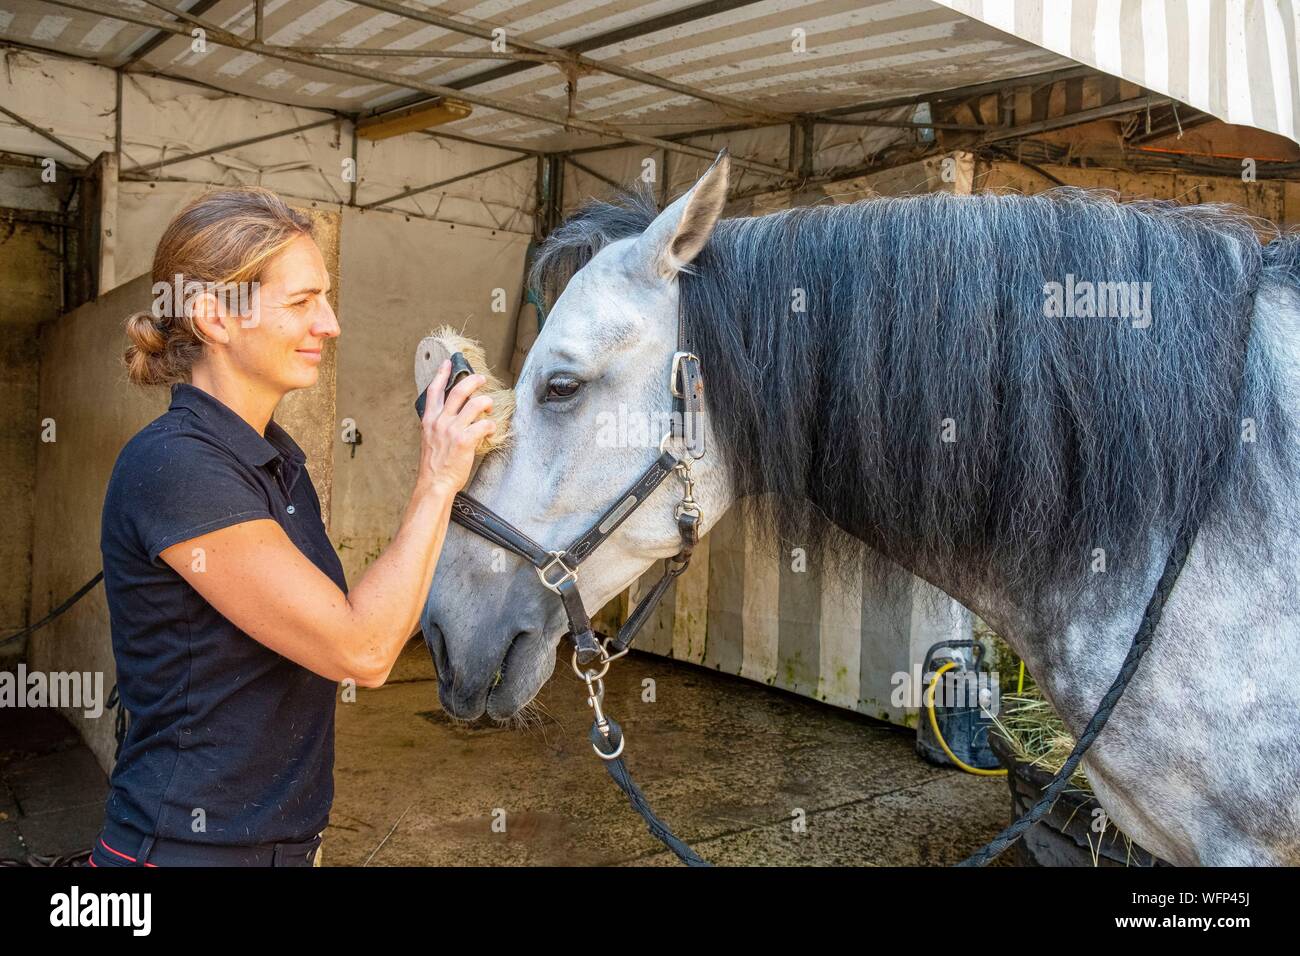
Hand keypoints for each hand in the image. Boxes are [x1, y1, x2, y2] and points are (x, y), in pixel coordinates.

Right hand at [417, 359, 495, 497]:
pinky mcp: (464, 441)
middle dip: (472, 381)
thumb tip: (450, 416)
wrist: (434, 483)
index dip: (441, 374)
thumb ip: (438, 425)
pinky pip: (483, 425)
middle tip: (482, 378)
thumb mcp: (429, 439)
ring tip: (490, 404)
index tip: (448, 363)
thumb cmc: (434, 464)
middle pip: (458, 391)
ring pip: (474, 405)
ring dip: (486, 401)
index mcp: (429, 420)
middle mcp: (440, 421)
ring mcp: (452, 430)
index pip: (434, 391)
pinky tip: (491, 429)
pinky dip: (490, 425)